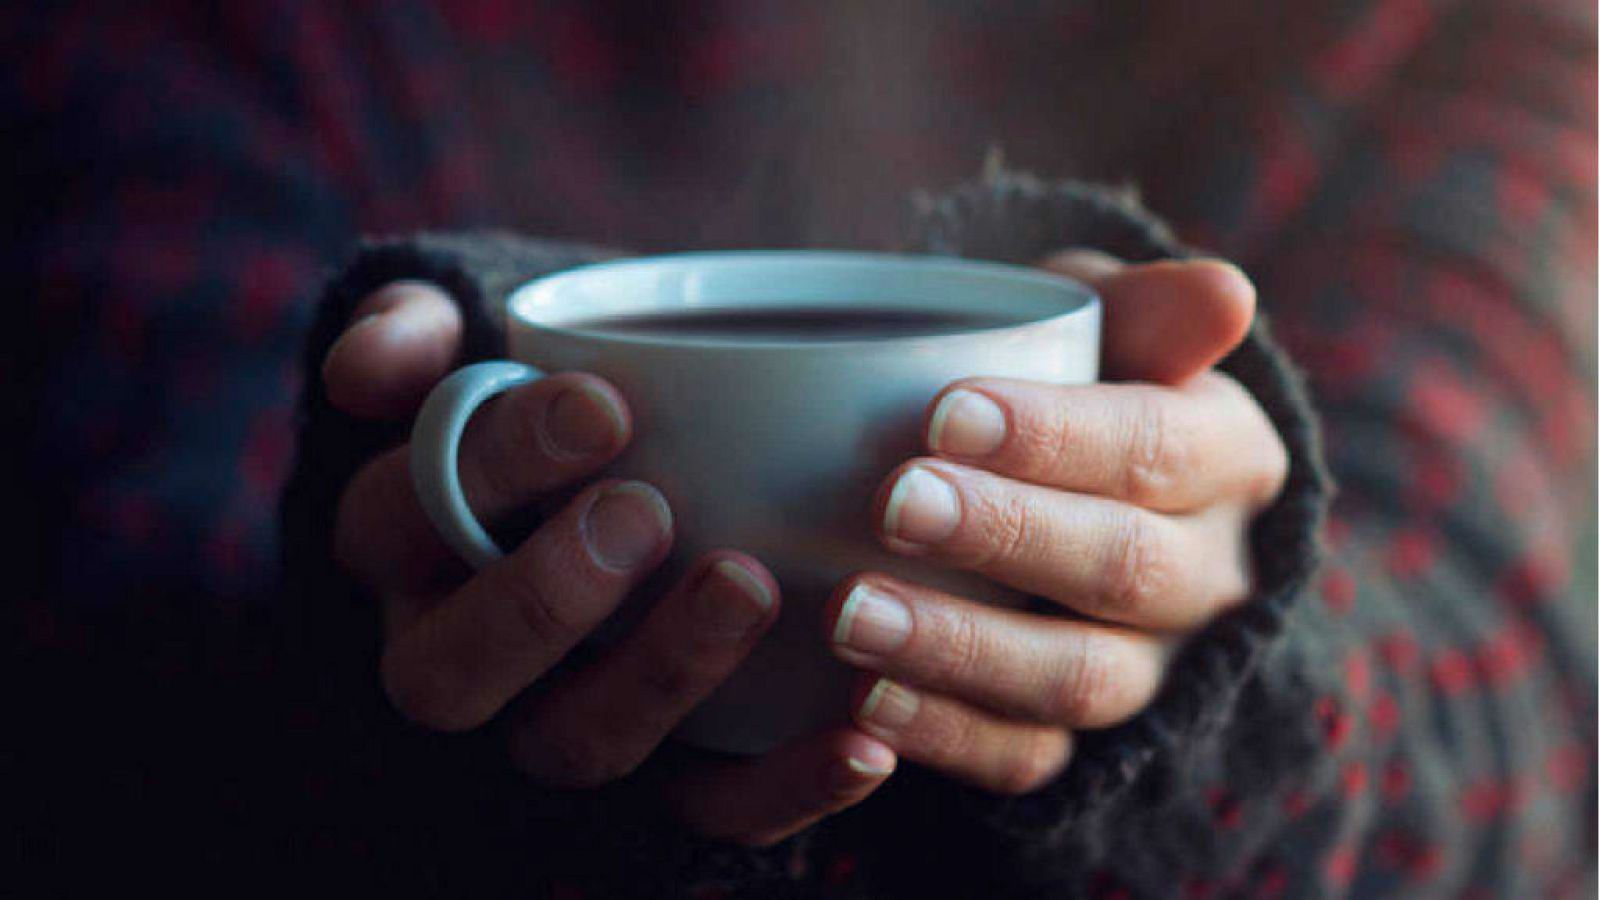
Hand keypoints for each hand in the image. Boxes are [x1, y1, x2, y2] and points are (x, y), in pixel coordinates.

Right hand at [322, 280, 894, 845]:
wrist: (618, 473)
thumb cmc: (545, 404)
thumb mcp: (469, 346)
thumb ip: (416, 333)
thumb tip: (367, 369)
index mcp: (404, 544)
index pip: (403, 517)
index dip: (493, 467)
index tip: (606, 404)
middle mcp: (459, 650)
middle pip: (449, 673)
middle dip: (543, 600)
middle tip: (646, 512)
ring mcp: (555, 722)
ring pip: (575, 745)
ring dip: (663, 677)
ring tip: (750, 584)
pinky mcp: (658, 778)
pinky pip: (705, 813)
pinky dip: (781, 790)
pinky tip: (862, 744)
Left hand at [826, 251, 1287, 794]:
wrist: (1062, 484)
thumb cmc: (1072, 376)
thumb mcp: (1105, 320)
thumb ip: (1147, 305)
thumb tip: (1227, 294)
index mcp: (1227, 456)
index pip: (1156, 448)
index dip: (1057, 437)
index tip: (944, 411)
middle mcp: (1211, 575)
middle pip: (1122, 568)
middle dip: (1003, 535)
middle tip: (894, 504)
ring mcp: (1155, 669)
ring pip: (1078, 679)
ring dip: (962, 649)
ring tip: (851, 616)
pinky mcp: (1089, 742)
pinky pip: (1030, 758)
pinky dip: (948, 736)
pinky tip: (865, 705)